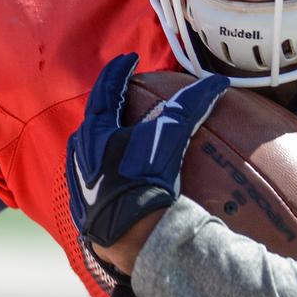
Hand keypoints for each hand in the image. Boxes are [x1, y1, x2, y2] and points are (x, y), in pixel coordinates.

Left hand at [67, 52, 227, 249]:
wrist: (131, 236)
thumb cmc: (145, 181)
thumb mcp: (170, 138)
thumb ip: (190, 106)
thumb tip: (217, 81)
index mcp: (95, 131)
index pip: (106, 89)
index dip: (119, 71)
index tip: (129, 59)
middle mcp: (80, 152)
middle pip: (95, 118)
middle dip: (109, 104)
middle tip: (123, 94)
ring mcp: (78, 180)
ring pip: (90, 148)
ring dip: (105, 135)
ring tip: (121, 131)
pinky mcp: (84, 206)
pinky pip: (93, 175)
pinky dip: (105, 164)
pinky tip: (117, 171)